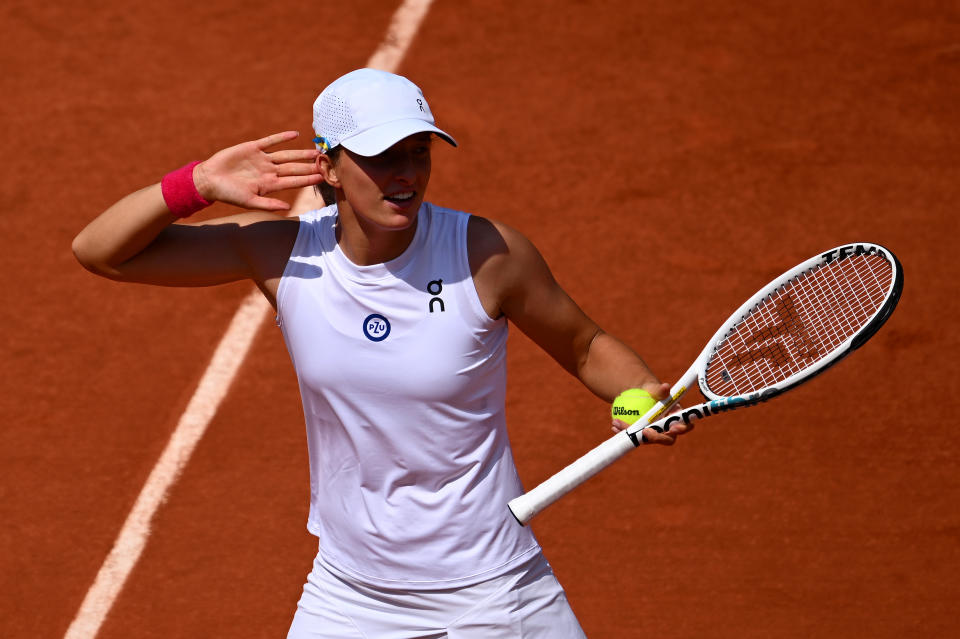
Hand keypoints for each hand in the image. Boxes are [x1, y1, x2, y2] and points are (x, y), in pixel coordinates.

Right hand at [193, 131, 322, 210]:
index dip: (308, 179)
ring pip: (286, 155)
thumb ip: (268, 204)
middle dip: (309, 166)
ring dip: (300, 153)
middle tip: (326, 163)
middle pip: (294, 167)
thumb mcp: (249, 202)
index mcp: (270, 184)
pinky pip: (270, 141)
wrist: (210, 180)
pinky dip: (282, 137)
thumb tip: (288, 208)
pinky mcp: (253, 148)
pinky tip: (295, 134)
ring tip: (315, 152)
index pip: (294, 181)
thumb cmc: (228, 194)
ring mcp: (262, 159)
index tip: (323, 177)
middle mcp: (269, 171)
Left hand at [610, 381, 693, 444]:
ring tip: (620, 424)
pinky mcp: (642, 436)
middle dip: (657, 438)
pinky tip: (615, 425)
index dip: (681, 429)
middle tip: (645, 431)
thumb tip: (665, 386)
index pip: (684, 426)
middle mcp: (668, 429)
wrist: (640, 396)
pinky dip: (625, 431)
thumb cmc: (651, 391)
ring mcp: (655, 435)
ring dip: (634, 434)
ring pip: (647, 439)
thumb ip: (660, 389)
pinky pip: (634, 436)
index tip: (672, 428)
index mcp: (677, 418)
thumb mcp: (654, 388)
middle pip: (667, 438)